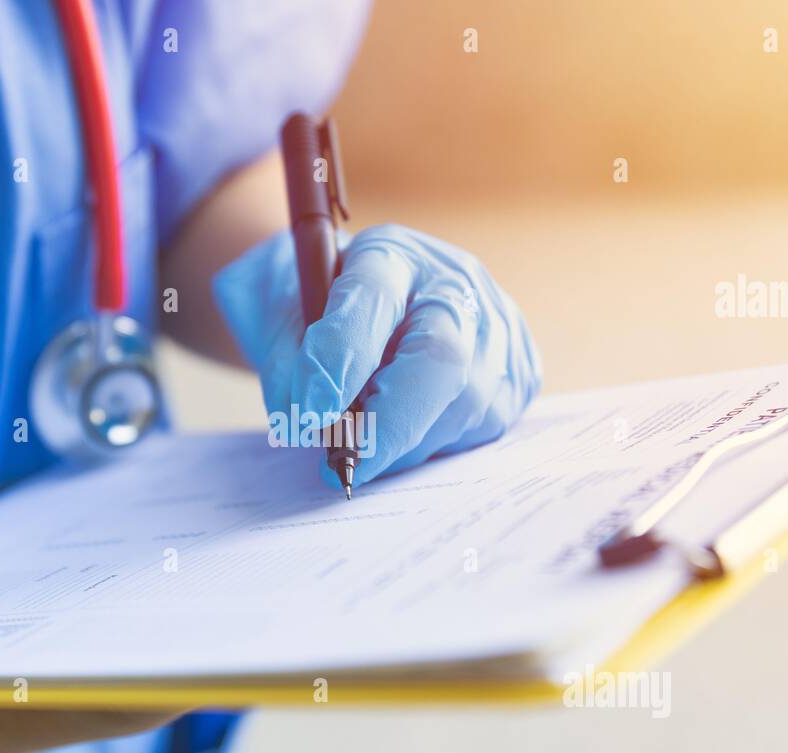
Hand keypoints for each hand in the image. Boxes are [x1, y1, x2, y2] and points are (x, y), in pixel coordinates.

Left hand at [213, 224, 541, 486]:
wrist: (357, 298)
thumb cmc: (309, 304)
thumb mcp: (269, 310)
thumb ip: (280, 358)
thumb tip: (308, 422)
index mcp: (389, 252)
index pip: (372, 298)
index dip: (342, 359)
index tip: (311, 413)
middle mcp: (455, 283)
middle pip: (442, 357)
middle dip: (389, 423)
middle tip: (343, 466)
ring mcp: (497, 328)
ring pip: (462, 406)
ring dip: (404, 445)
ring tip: (362, 445)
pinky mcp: (518, 373)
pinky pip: (480, 428)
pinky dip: (431, 445)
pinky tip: (402, 432)